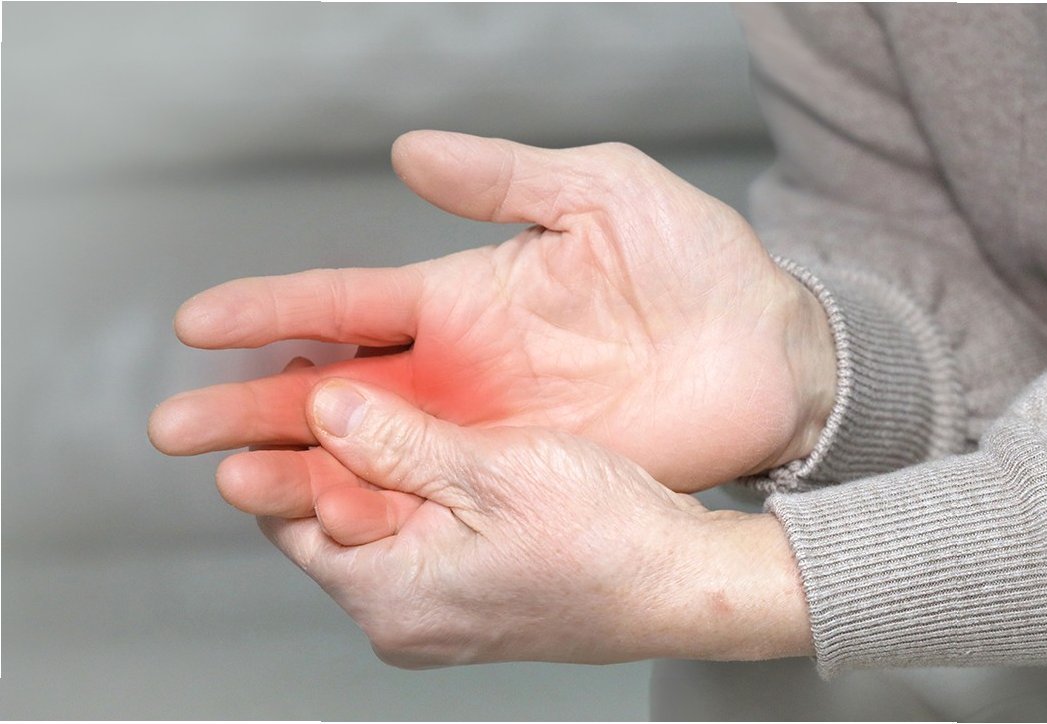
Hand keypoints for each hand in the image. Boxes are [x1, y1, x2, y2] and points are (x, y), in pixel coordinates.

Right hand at [148, 131, 834, 498]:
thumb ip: (503, 178)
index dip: (271, 311)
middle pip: (336, 390)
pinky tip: (328, 521)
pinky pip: (439, 496)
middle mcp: (463, 367)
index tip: (198, 322)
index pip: (347, 304)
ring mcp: (492, 427)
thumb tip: (406, 152)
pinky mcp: (531, 475)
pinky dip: (381, 509)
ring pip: (373, 453)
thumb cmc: (697, 262)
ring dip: (299, 468)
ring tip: (226, 481)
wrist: (771, 348)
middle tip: (176, 427)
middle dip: (253, 408)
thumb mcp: (600, 192)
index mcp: (466, 293)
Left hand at [258, 377, 812, 666]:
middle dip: (330, 448)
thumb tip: (325, 411)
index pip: (291, 514)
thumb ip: (398, 443)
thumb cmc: (609, 543)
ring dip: (379, 464)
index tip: (297, 379)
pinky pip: (424, 536)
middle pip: (332, 521)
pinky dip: (421, 488)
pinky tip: (441, 446)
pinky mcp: (477, 599)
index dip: (285, 439)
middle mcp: (405, 619)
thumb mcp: (493, 472)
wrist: (687, 585)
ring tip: (394, 403)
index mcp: (392, 596)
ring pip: (381, 524)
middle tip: (339, 380)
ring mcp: (443, 614)